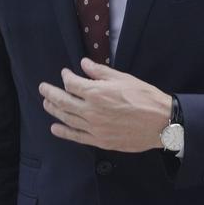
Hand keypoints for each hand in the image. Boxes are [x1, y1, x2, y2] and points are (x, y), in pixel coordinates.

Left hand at [39, 58, 171, 152]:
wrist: (161, 122)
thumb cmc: (145, 97)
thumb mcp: (123, 78)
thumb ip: (100, 72)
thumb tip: (83, 64)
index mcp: (96, 92)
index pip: (71, 84)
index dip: (65, 76)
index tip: (65, 73)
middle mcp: (91, 111)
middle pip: (63, 101)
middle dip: (50, 93)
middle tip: (42, 88)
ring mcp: (94, 128)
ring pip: (66, 118)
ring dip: (53, 110)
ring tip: (46, 104)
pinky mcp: (99, 140)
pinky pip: (76, 136)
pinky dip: (63, 132)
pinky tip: (55, 128)